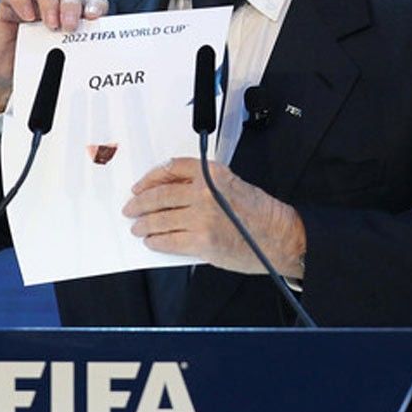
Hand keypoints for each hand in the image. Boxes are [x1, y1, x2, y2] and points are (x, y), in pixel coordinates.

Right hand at [0, 0, 108, 113]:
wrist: (4, 79)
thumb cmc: (38, 71)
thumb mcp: (62, 67)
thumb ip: (77, 60)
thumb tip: (93, 70)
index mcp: (74, 17)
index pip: (91, 0)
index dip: (95, 4)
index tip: (94, 18)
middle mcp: (54, 5)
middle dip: (71, 4)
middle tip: (69, 26)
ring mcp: (31, 2)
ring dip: (50, 0)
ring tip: (51, 24)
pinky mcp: (7, 5)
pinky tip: (27, 17)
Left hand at [122, 158, 306, 278]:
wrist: (280, 236)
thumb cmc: (260, 213)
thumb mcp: (231, 183)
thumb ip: (201, 184)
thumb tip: (169, 192)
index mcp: (211, 173)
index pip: (170, 169)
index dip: (149, 179)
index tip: (140, 187)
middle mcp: (204, 192)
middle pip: (160, 196)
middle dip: (140, 204)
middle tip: (131, 209)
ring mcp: (202, 218)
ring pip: (160, 219)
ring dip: (144, 224)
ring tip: (137, 227)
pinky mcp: (202, 242)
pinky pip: (169, 241)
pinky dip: (156, 241)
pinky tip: (152, 241)